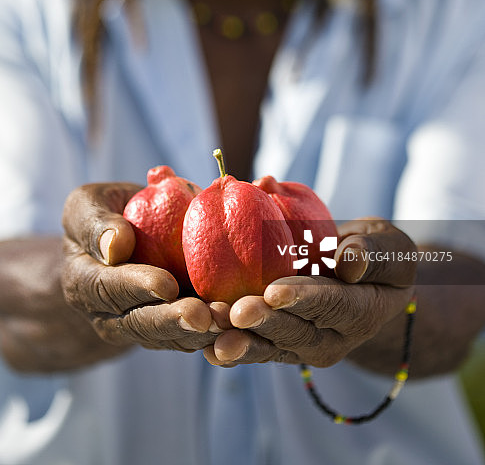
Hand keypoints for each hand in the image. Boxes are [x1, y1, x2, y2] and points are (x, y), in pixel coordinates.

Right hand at [62, 183, 229, 353]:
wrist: (115, 245)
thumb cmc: (104, 214)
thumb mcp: (87, 205)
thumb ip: (96, 222)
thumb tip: (115, 244)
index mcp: (82, 282)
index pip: (108, 287)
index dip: (137, 287)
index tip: (167, 284)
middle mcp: (106, 315)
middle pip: (139, 323)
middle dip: (173, 321)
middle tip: (205, 317)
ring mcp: (136, 328)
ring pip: (167, 338)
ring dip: (198, 334)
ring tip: (228, 321)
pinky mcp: (165, 332)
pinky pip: (187, 337)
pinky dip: (213, 333)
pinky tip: (239, 324)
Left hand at [203, 218, 415, 367]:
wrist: (364, 281)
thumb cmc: (378, 255)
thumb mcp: (390, 248)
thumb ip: (375, 255)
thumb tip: (349, 262)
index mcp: (361, 312)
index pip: (331, 304)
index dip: (303, 298)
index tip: (275, 291)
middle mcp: (331, 339)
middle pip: (295, 331)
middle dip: (264, 322)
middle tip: (236, 313)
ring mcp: (303, 346)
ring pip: (269, 346)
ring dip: (239, 340)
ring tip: (212, 332)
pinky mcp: (279, 343)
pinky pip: (255, 345)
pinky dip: (230, 344)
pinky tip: (203, 344)